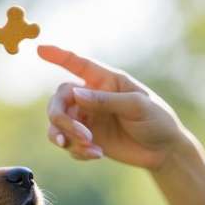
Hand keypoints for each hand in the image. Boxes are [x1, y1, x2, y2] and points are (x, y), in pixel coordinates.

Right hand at [38, 45, 188, 170]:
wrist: (165, 152)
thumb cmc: (157, 120)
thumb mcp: (137, 106)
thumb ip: (106, 100)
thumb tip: (76, 95)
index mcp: (106, 81)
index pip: (78, 64)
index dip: (59, 56)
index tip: (40, 49)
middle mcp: (92, 98)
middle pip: (59, 100)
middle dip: (62, 118)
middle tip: (80, 135)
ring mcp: (88, 120)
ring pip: (58, 124)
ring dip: (66, 136)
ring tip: (87, 146)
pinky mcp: (88, 140)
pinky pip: (69, 144)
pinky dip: (77, 151)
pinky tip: (97, 155)